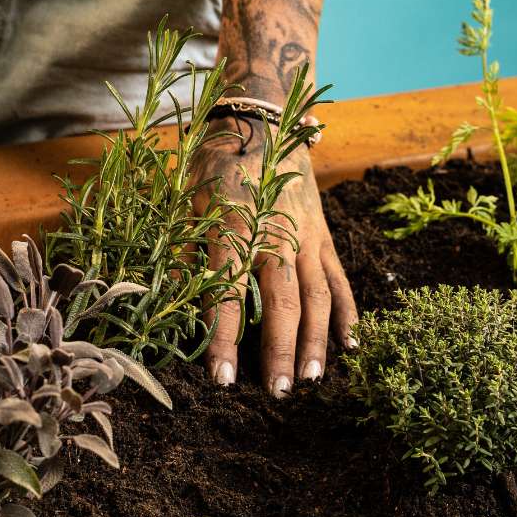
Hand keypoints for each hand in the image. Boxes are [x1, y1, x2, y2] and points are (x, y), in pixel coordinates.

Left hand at [192, 119, 357, 395]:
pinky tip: (351, 345)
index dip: (223, 339)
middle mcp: (276, 235)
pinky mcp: (324, 235)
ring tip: (311, 380)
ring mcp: (306, 236)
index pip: (226, 294)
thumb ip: (180, 251)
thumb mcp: (186, 201)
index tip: (222, 379)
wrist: (264, 122)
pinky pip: (339, 279)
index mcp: (234, 228)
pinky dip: (347, 312)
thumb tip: (165, 301)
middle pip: (283, 302)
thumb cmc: (215, 164)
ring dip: (316, 341)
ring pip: (317, 295)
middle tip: (279, 393)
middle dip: (280, 350)